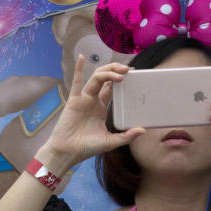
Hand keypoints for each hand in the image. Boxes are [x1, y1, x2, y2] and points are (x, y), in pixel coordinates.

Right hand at [39, 58, 144, 173]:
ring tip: (121, 72)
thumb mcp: (111, 142)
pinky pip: (76, 82)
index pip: (112, 88)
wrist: (68, 153)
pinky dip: (79, 69)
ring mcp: (84, 98)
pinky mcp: (74, 100)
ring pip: (96, 78)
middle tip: (130, 69)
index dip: (121, 78)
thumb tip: (143, 130)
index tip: (134, 73)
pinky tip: (82, 58)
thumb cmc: (86, 147)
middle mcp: (93, 100)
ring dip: (108, 72)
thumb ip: (126, 136)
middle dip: (117, 71)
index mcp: (101, 107)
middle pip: (106, 78)